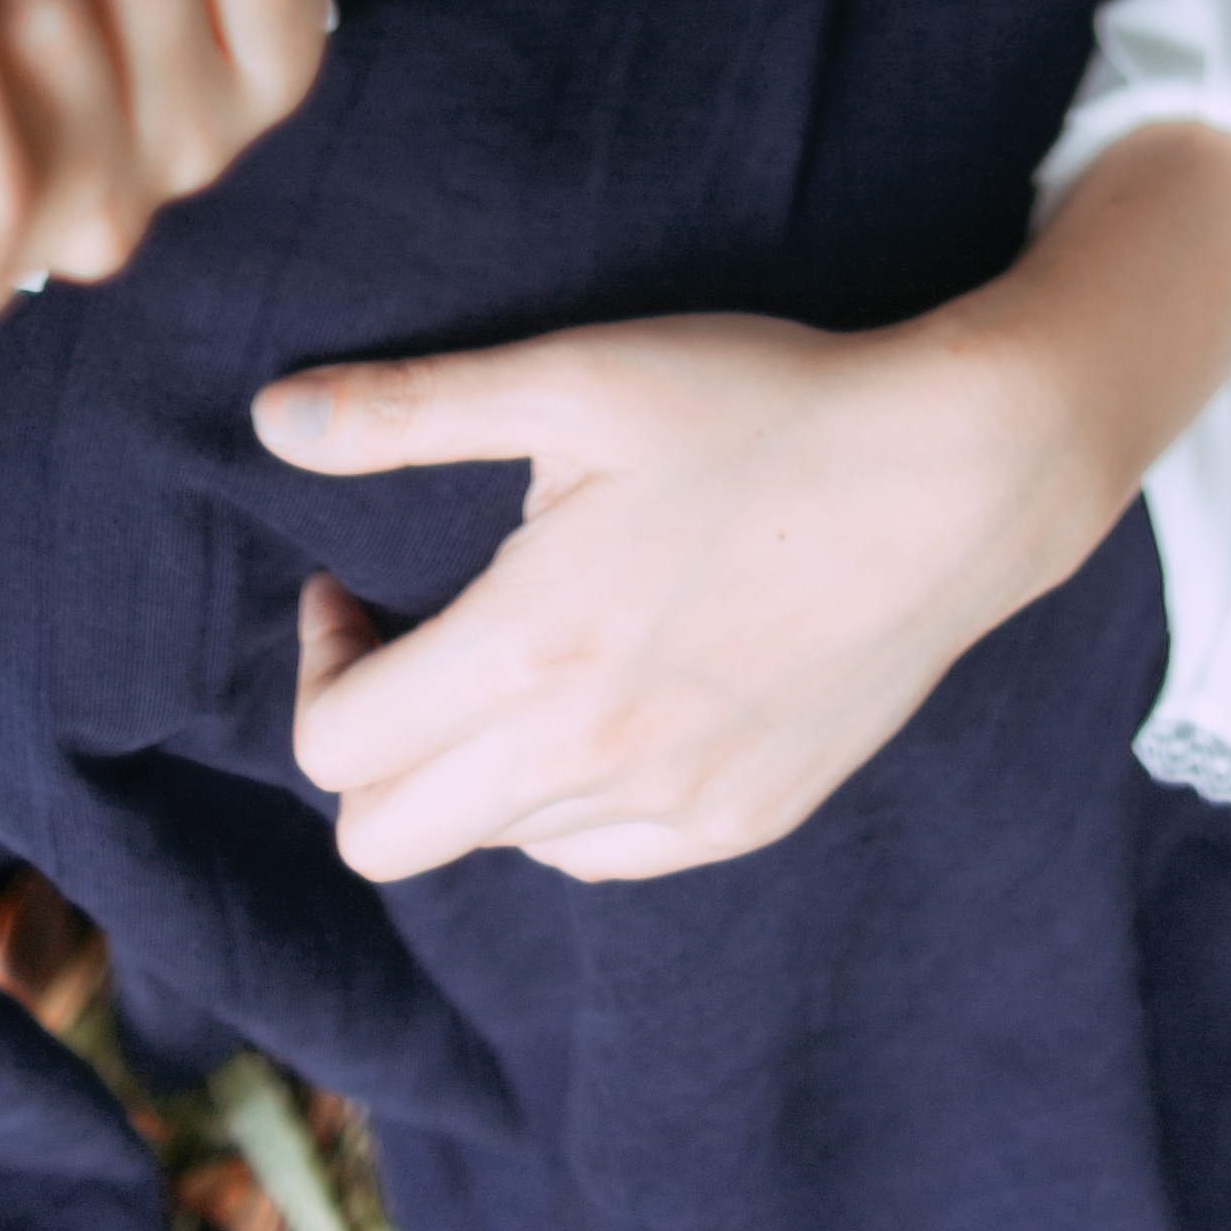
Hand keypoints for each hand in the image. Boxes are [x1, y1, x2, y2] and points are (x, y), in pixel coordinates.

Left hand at [258, 303, 1082, 880]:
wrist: (959, 475)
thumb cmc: (765, 405)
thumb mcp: (579, 376)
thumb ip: (413, 408)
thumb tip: (271, 419)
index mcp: (531, 656)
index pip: (336, 748)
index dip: (319, 664)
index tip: (352, 585)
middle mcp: (592, 762)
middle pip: (386, 841)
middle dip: (370, 742)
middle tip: (413, 636)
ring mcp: (675, 808)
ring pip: (497, 845)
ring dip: (473, 766)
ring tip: (526, 647)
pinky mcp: (745, 821)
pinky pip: (599, 854)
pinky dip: (568, 795)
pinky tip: (613, 689)